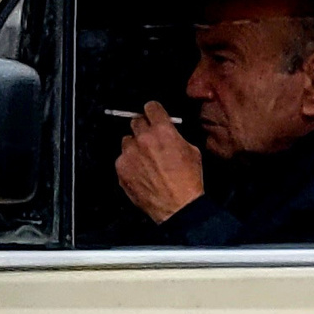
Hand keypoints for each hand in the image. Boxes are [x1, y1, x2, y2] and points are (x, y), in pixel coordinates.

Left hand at [115, 100, 203, 223]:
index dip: (153, 111)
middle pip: (136, 121)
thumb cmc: (188, 181)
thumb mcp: (192, 151)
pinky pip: (122, 159)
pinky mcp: (121, 168)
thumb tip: (168, 132)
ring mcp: (129, 154)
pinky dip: (129, 163)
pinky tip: (140, 172)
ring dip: (134, 146)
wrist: (178, 206)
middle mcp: (143, 139)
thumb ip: (175, 136)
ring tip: (145, 160)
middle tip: (150, 139)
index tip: (152, 114)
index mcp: (162, 131)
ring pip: (127, 140)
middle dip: (143, 128)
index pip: (151, 107)